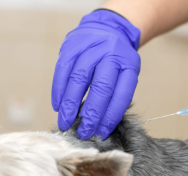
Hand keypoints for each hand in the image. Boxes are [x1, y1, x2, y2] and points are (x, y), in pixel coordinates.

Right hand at [52, 10, 140, 139]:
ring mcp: (91, 47)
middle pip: (101, 88)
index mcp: (129, 65)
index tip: (101, 133)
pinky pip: (62, 71)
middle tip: (83, 132)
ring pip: (79, 79)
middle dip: (90, 115)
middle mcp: (112, 54)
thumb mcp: (124, 74)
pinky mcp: (72, 45)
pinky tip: (58, 106)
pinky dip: (59, 91)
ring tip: (66, 123)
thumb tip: (99, 126)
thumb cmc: (115, 61)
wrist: (106, 29)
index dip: (110, 117)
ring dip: (70, 105)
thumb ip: (115, 96)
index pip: (121, 95)